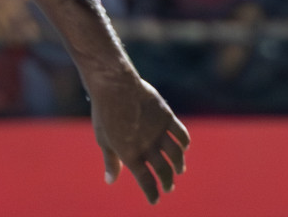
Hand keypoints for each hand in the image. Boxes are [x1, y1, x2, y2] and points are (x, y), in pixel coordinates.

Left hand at [90, 73, 190, 204]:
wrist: (116, 87)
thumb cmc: (105, 114)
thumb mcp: (103, 140)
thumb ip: (110, 161)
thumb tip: (110, 180)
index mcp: (130, 154)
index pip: (145, 180)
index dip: (151, 193)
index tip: (155, 201)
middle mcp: (147, 146)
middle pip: (163, 170)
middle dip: (167, 182)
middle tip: (169, 187)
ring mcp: (159, 131)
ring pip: (175, 154)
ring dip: (179, 164)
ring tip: (179, 170)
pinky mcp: (166, 116)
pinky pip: (181, 133)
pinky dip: (184, 142)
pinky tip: (184, 147)